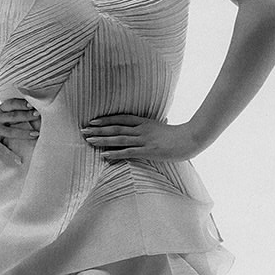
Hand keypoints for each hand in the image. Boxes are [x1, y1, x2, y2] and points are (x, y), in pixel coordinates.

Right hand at [0, 98, 40, 166]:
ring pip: (11, 132)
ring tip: (37, 135)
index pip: (11, 104)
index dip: (21, 103)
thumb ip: (6, 114)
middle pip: (13, 116)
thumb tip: (24, 114)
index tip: (33, 103)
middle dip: (26, 115)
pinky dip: (11, 156)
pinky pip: (2, 150)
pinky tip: (19, 161)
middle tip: (39, 115)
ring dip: (24, 133)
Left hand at [80, 113, 198, 162]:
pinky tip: (103, 154)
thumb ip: (151, 128)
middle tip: (84, 130)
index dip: (106, 120)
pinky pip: (127, 152)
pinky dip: (114, 153)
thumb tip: (146, 129)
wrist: (190, 139)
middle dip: (98, 129)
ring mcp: (144, 140)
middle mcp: (141, 129)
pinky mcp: (147, 151)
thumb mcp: (162, 128)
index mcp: (144, 122)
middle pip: (115, 128)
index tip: (93, 121)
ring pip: (118, 138)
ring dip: (102, 139)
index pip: (121, 119)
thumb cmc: (178, 135)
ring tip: (88, 139)